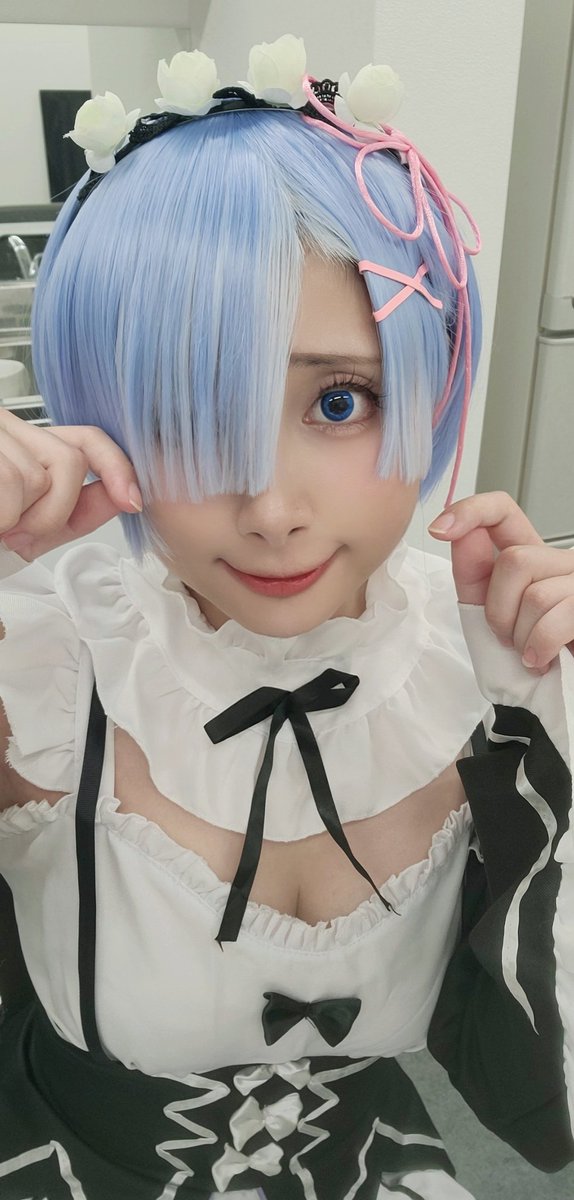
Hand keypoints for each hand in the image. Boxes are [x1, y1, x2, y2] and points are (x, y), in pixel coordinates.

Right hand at [0, 409, 142, 560]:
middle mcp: (6, 426)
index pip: (87, 438)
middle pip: (69, 462)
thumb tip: (122, 496)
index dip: (117, 468)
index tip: (133, 500)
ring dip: (17, 519)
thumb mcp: (32, 525)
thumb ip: (77, 511)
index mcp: (25, 442)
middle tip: (20, 533)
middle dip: (55, 511)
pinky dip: (2, 517)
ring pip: (35, 478)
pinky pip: (9, 484)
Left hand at [427, 491, 573, 674]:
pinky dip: (539, 648)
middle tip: (508, 637)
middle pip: (514, 561)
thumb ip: (473, 575)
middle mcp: (560, 561)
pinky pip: (554, 622)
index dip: (470, 511)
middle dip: (499, 610)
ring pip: (535, 596)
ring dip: (522, 636)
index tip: (441, 529)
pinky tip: (542, 659)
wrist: (558, 692)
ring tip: (530, 651)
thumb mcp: (490, 611)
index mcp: (530, 556)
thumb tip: (459, 535)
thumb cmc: (528, 654)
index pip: (502, 512)